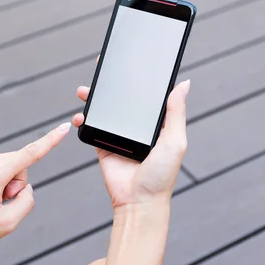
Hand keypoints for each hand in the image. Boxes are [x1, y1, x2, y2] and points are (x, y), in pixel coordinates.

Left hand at [0, 122, 71, 257]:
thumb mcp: (7, 223)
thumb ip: (26, 200)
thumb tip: (25, 188)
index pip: (30, 154)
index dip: (50, 141)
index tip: (64, 127)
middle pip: (16, 164)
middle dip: (16, 184)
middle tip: (1, 205)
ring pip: (3, 168)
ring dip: (3, 186)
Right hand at [73, 75, 189, 208]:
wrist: (138, 201)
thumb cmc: (161, 176)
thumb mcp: (175, 141)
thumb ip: (176, 113)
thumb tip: (184, 84)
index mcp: (154, 123)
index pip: (144, 96)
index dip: (136, 79)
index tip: (127, 63)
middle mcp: (135, 127)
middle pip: (119, 100)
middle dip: (108, 86)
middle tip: (101, 71)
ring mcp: (117, 135)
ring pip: (102, 110)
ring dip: (92, 99)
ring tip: (84, 91)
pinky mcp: (101, 144)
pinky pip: (89, 128)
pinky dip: (82, 120)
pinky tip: (80, 116)